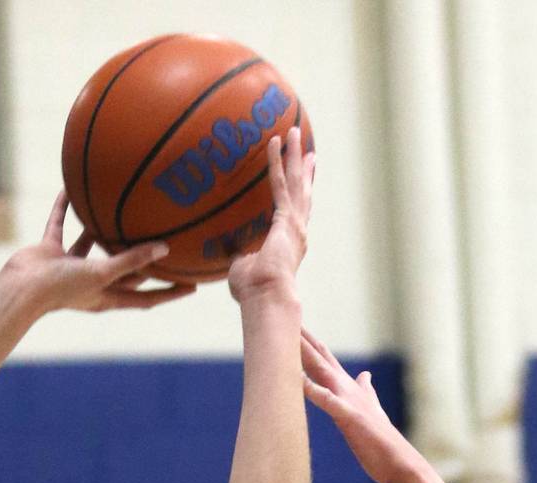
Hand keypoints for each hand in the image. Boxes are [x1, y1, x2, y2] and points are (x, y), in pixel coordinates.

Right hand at [0, 192, 195, 316]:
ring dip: (103, 230)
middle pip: (125, 271)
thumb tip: (165, 248)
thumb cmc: (62, 289)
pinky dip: (65, 209)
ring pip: (92, 245)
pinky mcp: (51, 252)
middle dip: (144, 260)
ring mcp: (71, 267)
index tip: (192, 285)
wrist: (20, 289)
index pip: (147, 298)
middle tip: (166, 241)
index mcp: (108, 296)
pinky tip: (72, 188)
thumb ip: (132, 260)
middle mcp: (92, 282)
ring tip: (120, 208)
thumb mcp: (103, 273)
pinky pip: (61, 226)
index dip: (169, 293)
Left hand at [228, 127, 313, 301]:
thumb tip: (230, 252)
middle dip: (304, 169)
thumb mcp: (242, 269)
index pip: (297, 213)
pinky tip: (274, 142)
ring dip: (294, 155)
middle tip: (307, 149)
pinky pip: (280, 183)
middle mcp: (297, 232)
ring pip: (296, 182)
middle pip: (303, 193)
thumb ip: (240, 256)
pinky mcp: (286, 219)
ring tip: (292, 130)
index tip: (304, 180)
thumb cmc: (252, 292)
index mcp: (289, 244)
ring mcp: (295, 224)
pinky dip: (277, 161)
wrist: (265, 298)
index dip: (300, 194)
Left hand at [300, 326, 414, 482]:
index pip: (324, 358)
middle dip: (302, 337)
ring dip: (304, 354)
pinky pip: (328, 402)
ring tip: (287, 336)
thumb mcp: (370, 408)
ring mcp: (347, 401)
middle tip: (283, 313)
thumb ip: (365, 390)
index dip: (308, 341)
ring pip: (321, 372)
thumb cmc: (379, 439)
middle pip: (319, 357)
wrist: (397, 460)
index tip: (292, 323)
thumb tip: (365, 374)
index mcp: (347, 388)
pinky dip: (314, 391)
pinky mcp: (349, 417)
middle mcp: (346, 388)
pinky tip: (299, 381)